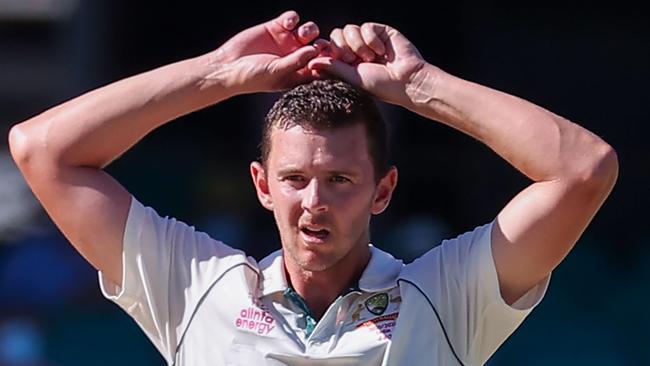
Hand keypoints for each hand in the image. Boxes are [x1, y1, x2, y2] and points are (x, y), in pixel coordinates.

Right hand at [211, 10, 321, 93]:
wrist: (228, 66)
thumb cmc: (253, 77)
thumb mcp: (277, 72)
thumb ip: (297, 61)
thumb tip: (316, 50)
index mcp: (300, 72)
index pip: (322, 65)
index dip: (329, 60)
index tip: (331, 58)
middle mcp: (296, 56)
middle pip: (319, 46)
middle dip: (322, 44)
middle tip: (319, 44)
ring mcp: (287, 41)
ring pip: (309, 31)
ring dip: (309, 30)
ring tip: (301, 34)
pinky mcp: (275, 27)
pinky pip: (292, 18)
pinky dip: (293, 18)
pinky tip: (287, 23)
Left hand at [308, 23, 430, 106]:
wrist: (406, 80)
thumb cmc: (381, 85)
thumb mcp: (352, 78)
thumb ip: (332, 67)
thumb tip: (311, 63)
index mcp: (348, 63)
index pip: (329, 48)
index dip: (327, 50)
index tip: (328, 56)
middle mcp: (356, 50)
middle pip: (336, 35)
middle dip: (341, 47)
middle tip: (352, 60)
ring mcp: (368, 40)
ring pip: (349, 29)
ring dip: (358, 44)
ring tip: (370, 58)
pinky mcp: (381, 31)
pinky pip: (366, 27)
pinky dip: (371, 39)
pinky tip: (381, 51)